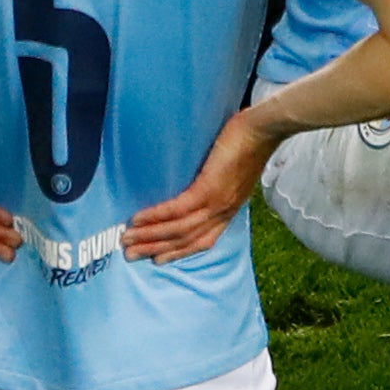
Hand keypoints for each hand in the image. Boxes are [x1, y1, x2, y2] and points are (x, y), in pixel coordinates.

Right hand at [127, 106, 278, 260]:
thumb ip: (219, 182)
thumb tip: (198, 180)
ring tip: (127, 239)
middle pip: (185, 240)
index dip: (178, 251)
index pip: (202, 240)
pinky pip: (178, 209)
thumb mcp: (234, 172)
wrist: (263, 131)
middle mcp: (222, 212)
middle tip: (130, 255)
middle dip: (156, 249)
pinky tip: (138, 219)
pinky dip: (156, 217)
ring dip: (150, 236)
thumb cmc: (248, 143)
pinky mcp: (208, 190)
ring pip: (179, 229)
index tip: (156, 258)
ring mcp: (216, 203)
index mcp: (228, 210)